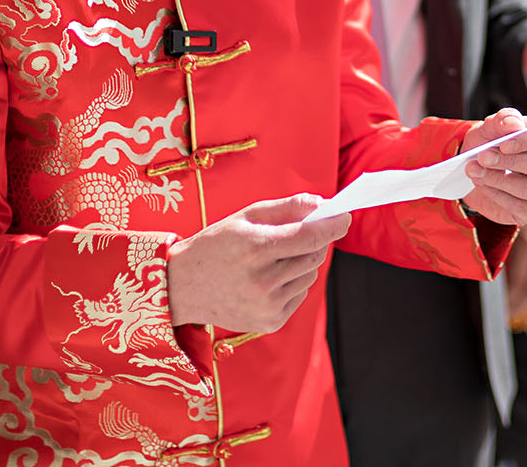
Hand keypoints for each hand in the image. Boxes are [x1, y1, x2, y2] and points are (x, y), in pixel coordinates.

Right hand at [166, 195, 350, 332]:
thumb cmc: (215, 245)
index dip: (332, 225)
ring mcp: (266, 306)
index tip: (345, 216)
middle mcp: (262, 281)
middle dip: (315, 241)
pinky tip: (267, 279)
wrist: (181, 288)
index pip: (309, 237)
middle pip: (314, 255)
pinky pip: (300, 295)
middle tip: (298, 233)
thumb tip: (322, 205)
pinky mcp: (270, 322)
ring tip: (273, 259)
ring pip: (310, 276)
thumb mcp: (245, 217)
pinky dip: (293, 283)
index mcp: (255, 248)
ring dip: (303, 263)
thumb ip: (287, 208)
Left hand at [461, 108, 526, 226]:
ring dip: (498, 180)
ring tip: (475, 171)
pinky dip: (498, 196)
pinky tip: (483, 185)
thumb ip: (502, 120)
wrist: (482, 170)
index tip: (503, 144)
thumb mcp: (492, 127)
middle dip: (509, 162)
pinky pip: (522, 208)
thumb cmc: (494, 144)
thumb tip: (513, 123)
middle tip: (482, 157)